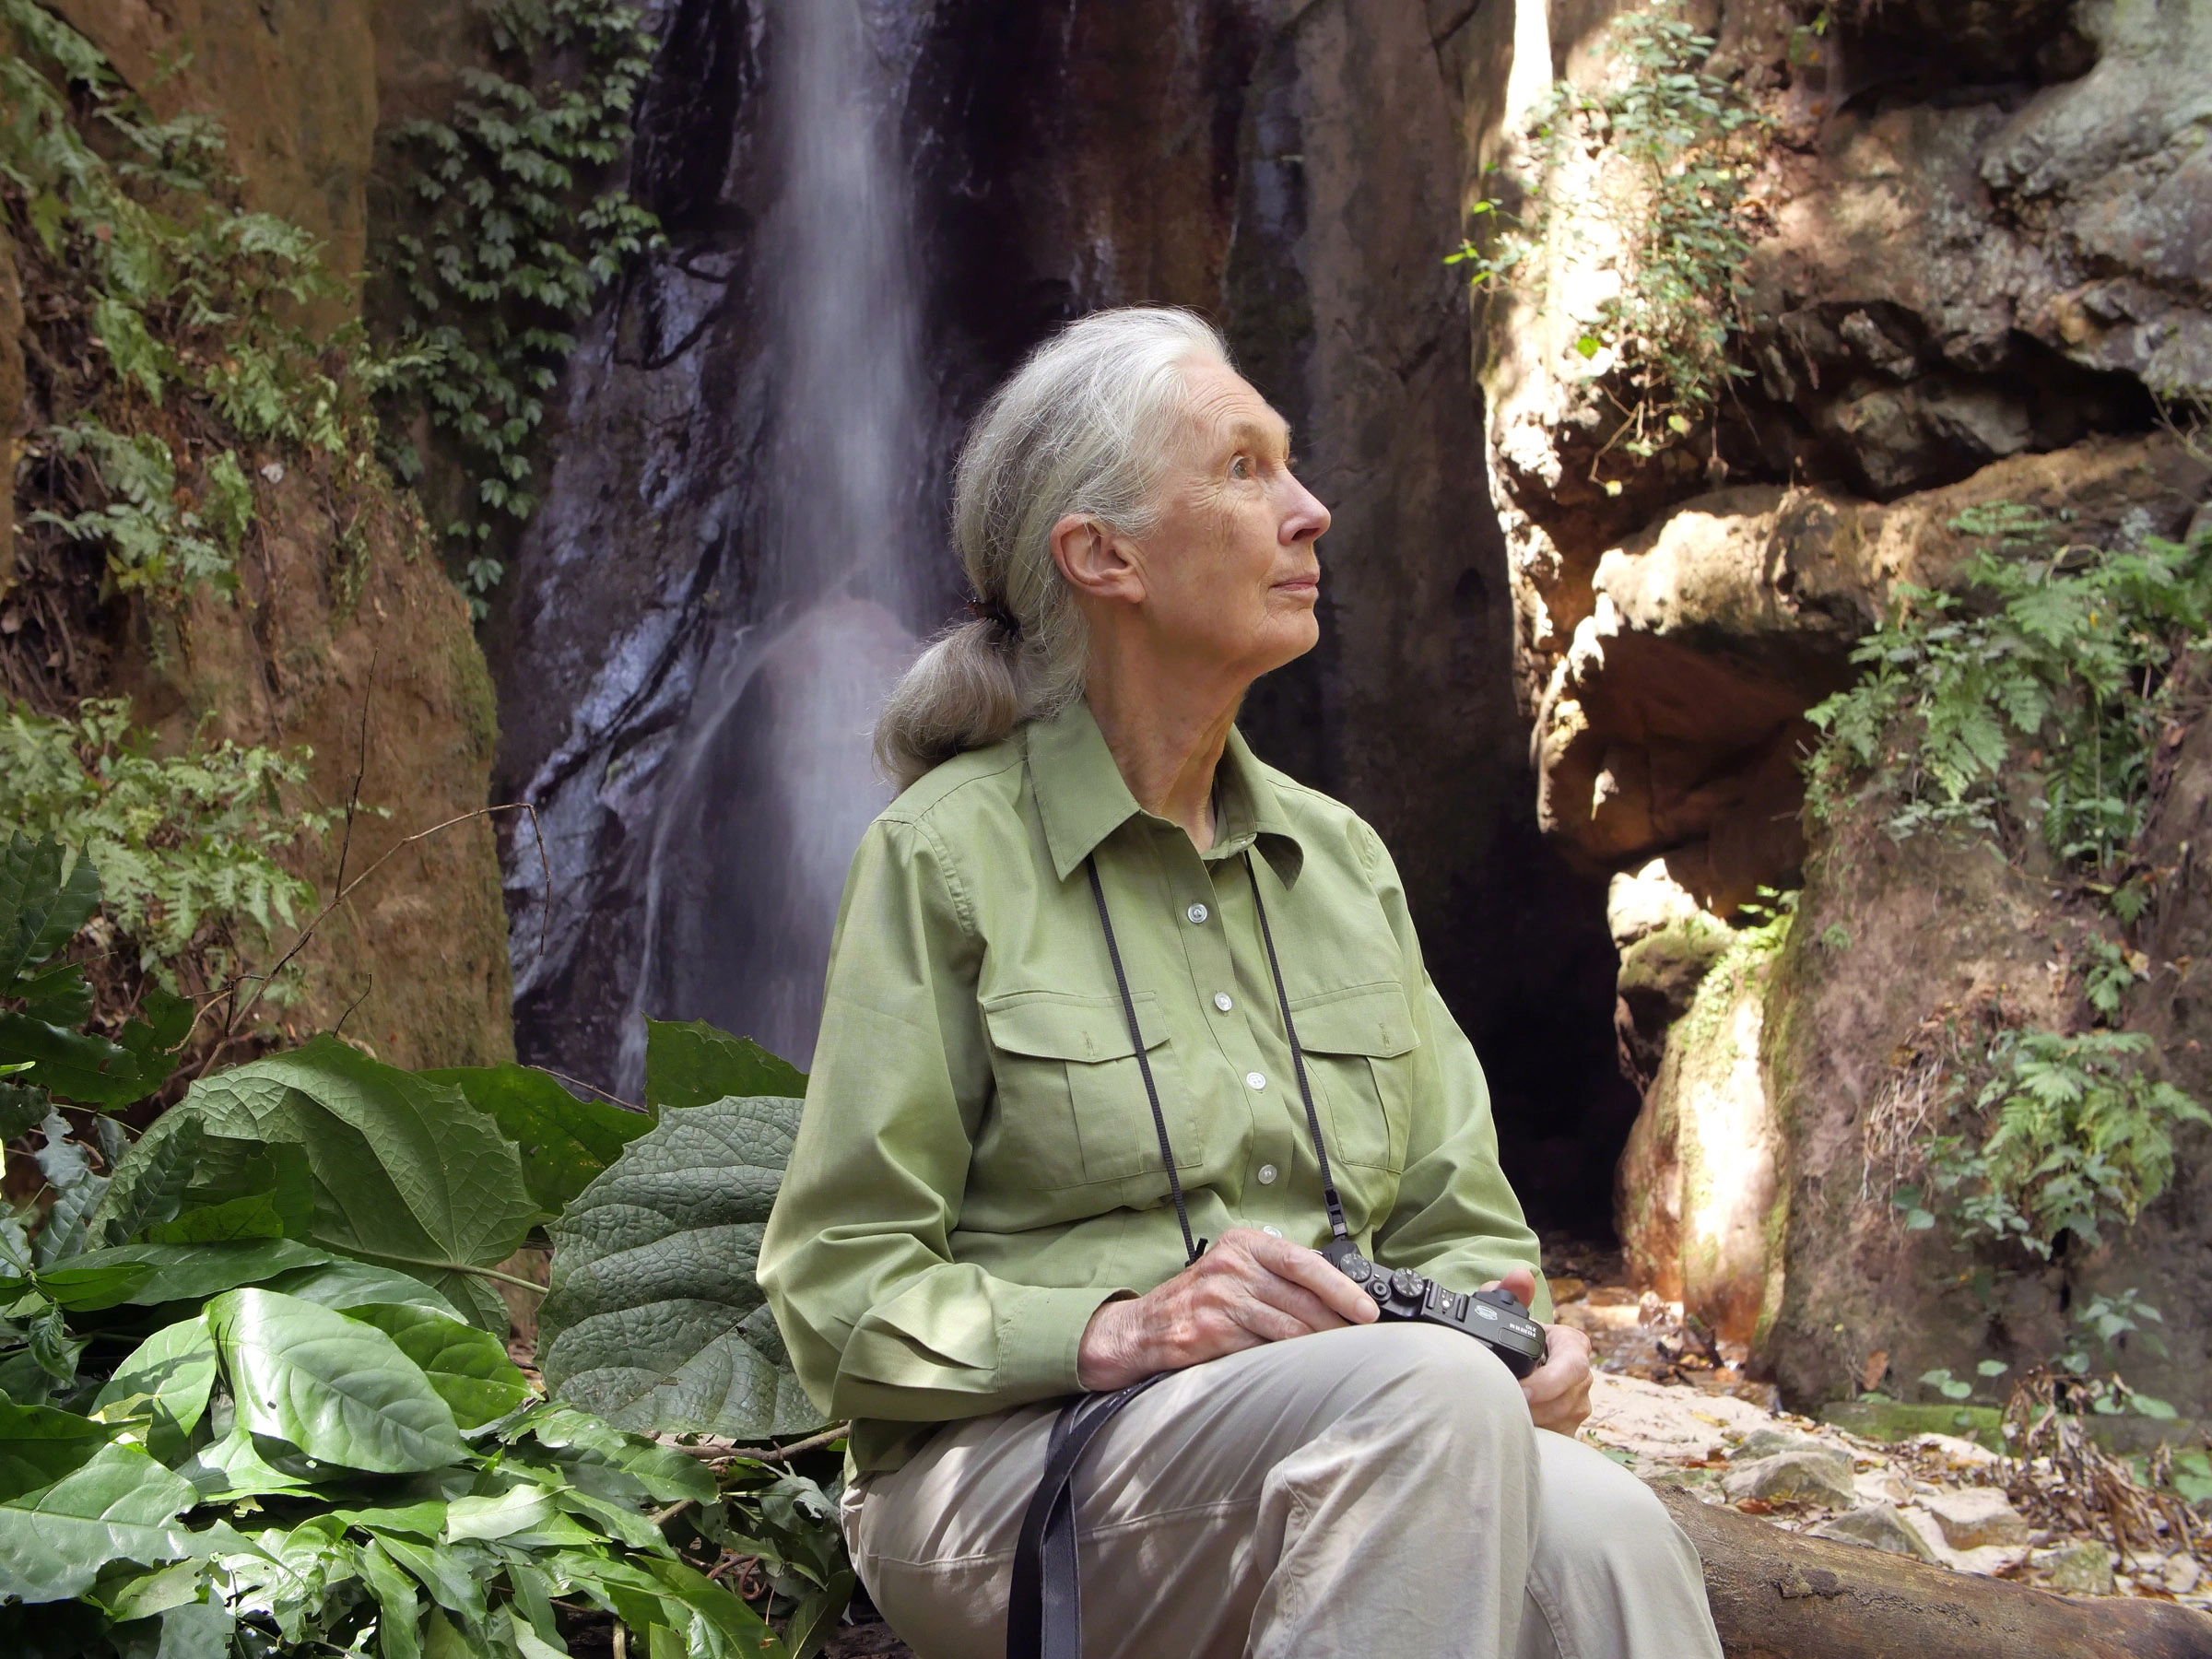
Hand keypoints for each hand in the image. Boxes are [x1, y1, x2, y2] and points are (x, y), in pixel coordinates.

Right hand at [1076, 1227, 1378, 1390]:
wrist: (1143, 1328)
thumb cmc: (1201, 1299)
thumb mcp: (1235, 1270)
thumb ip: (1278, 1275)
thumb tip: (1339, 1294)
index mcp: (1244, 1245)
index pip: (1303, 1262)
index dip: (1341, 1288)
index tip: (1368, 1311)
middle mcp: (1231, 1266)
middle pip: (1301, 1298)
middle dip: (1338, 1324)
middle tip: (1364, 1342)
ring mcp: (1219, 1299)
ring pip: (1287, 1327)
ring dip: (1319, 1346)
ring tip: (1341, 1358)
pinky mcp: (1210, 1332)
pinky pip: (1262, 1348)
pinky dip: (1288, 1360)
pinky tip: (1303, 1368)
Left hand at [1486, 1266, 1593, 1434]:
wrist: (1511, 1366)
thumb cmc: (1510, 1336)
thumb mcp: (1504, 1312)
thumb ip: (1507, 1291)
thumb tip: (1521, 1277)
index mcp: (1572, 1345)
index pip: (1572, 1366)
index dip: (1548, 1381)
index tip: (1522, 1390)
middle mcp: (1581, 1377)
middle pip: (1567, 1401)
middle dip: (1536, 1408)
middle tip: (1503, 1408)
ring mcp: (1577, 1405)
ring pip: (1562, 1422)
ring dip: (1533, 1422)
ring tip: (1503, 1417)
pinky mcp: (1567, 1428)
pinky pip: (1556, 1438)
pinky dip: (1535, 1436)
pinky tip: (1513, 1430)